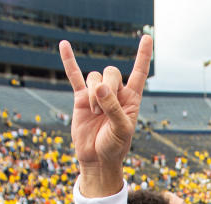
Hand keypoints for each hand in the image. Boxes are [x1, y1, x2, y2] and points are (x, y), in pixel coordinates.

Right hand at [59, 36, 150, 196]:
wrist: (97, 159)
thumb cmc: (114, 147)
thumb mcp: (121, 130)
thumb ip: (114, 108)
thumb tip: (101, 87)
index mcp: (131, 98)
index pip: (138, 72)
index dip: (142, 55)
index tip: (147, 37)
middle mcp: (115, 93)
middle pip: (110, 72)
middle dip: (105, 89)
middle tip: (102, 111)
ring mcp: (97, 95)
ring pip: (94, 77)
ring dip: (92, 95)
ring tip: (94, 114)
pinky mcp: (81, 99)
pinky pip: (74, 76)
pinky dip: (69, 61)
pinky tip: (64, 45)